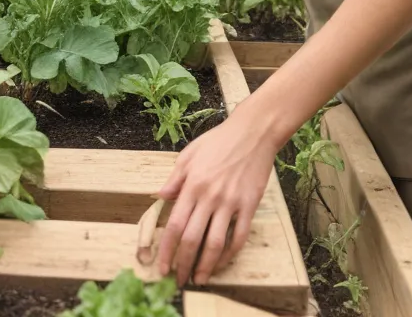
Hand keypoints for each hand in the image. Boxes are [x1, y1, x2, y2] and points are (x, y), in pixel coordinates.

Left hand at [155, 105, 274, 286]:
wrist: (252, 133)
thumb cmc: (218, 141)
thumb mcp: (189, 154)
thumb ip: (175, 178)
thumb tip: (159, 197)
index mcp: (192, 184)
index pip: (174, 224)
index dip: (166, 249)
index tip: (162, 265)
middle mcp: (209, 196)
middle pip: (192, 238)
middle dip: (182, 262)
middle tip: (178, 279)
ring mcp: (230, 203)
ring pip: (215, 243)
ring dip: (205, 265)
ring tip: (199, 278)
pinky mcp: (249, 206)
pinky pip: (238, 236)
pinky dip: (230, 254)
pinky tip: (222, 263)